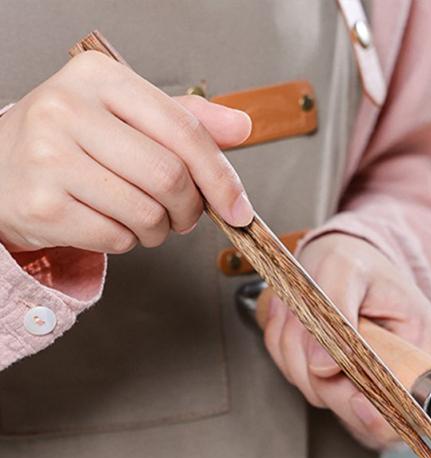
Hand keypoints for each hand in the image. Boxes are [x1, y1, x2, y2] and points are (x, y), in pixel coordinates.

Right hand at [0, 50, 253, 253]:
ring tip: (141, 217)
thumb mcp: (127, 115)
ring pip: (147, 214)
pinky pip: (117, 239)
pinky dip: (127, 242)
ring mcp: (49, 158)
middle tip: (182, 214)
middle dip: (189, 209)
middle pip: (170, 177)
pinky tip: (109, 223)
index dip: (221, 177)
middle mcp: (68, 110)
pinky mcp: (43, 205)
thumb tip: (241, 126)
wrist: (2, 169)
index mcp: (99, 78)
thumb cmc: (73, 142)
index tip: (238, 207)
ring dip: (159, 230)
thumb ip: (185, 120)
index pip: (183, 131)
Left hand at [258, 233, 430, 449]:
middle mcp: (403, 376)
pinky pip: (305, 388)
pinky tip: (302, 328)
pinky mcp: (343, 387)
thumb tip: (324, 366)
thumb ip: (337, 314)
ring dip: (298, 358)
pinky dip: (290, 357)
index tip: (355, 396)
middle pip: (361, 413)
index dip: (380, 413)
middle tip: (313, 325)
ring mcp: (371, 385)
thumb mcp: (344, 269)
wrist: (344, 257)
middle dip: (322, 373)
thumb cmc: (354, 260)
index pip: (413, 407)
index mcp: (425, 349)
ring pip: (323, 398)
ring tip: (306, 316)